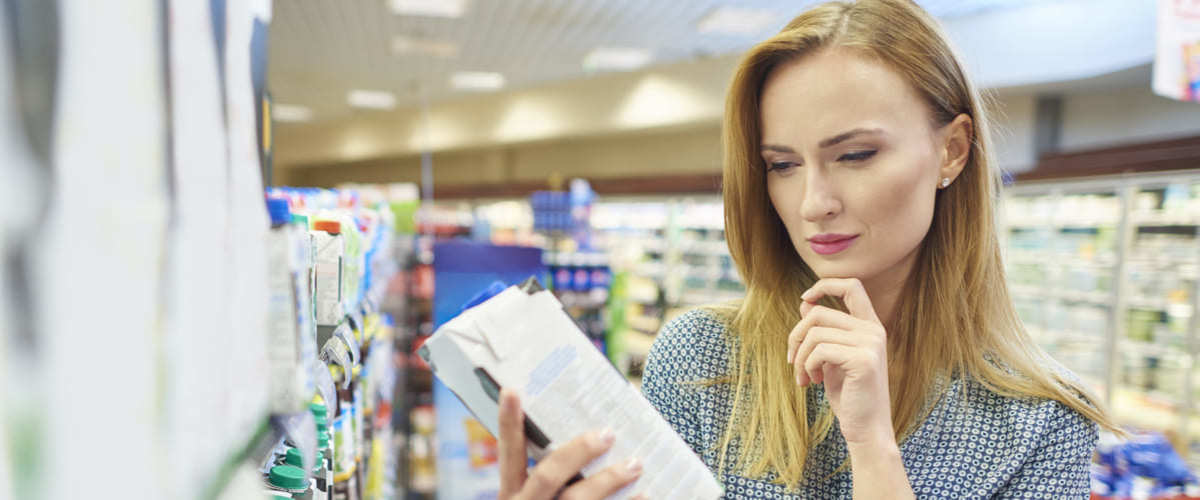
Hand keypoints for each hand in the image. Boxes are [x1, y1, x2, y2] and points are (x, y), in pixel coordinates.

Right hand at [498, 389, 644, 499]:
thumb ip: (548, 476)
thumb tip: (590, 435)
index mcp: (512, 495)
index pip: (509, 454)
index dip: (508, 423)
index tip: (513, 390)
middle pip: (548, 475)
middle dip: (578, 450)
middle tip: (607, 432)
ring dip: (609, 480)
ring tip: (636, 463)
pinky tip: (646, 495)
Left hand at [786, 278, 892, 446]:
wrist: (866, 428)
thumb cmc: (848, 394)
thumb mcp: (830, 357)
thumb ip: (822, 330)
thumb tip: (806, 302)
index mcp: (870, 326)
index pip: (852, 286)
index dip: (825, 285)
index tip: (805, 298)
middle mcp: (874, 330)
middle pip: (818, 313)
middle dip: (796, 336)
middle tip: (793, 362)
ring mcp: (871, 344)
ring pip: (815, 332)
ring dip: (800, 357)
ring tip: (804, 376)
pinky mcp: (863, 360)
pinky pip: (819, 350)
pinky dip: (807, 366)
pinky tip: (812, 381)